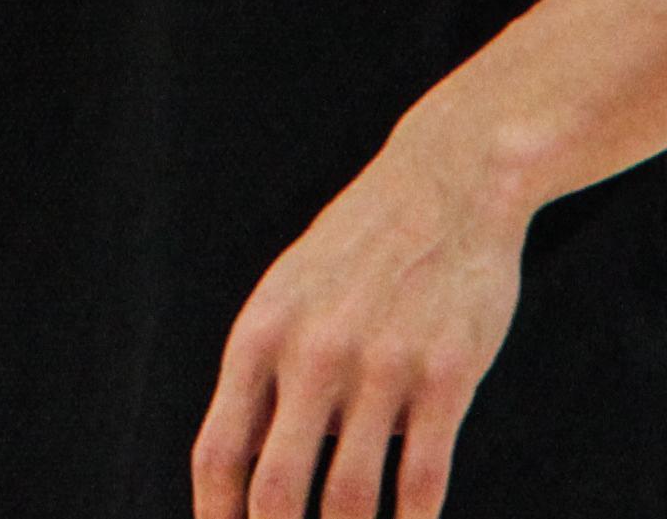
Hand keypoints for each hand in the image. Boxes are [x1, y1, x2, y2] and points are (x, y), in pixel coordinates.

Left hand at [192, 111, 528, 518]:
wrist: (449, 180)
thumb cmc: (360, 247)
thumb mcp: (288, 293)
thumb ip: (262, 376)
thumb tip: (240, 474)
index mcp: (261, 334)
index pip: (217, 454)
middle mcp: (313, 353)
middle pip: (274, 491)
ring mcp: (382, 366)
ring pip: (350, 500)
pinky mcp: (447, 374)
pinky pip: (422, 481)